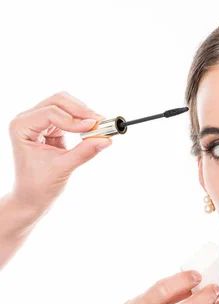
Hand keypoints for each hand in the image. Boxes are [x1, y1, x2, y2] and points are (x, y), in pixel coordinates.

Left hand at [8, 91, 111, 213]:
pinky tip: (92, 129)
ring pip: (65, 104)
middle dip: (80, 110)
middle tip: (100, 122)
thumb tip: (106, 140)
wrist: (32, 196)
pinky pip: (70, 115)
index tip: (93, 128)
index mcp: (21, 127)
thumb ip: (84, 152)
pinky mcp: (51, 127)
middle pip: (58, 101)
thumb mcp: (63, 168)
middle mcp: (27, 120)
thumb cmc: (38, 185)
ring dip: (83, 113)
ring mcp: (39, 122)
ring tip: (99, 126)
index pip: (50, 112)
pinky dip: (82, 120)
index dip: (73, 119)